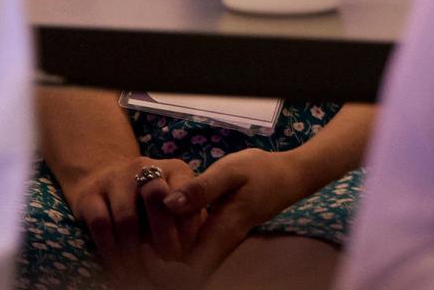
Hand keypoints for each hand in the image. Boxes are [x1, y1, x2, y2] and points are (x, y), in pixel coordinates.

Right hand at [61, 154, 202, 285]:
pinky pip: (100, 225)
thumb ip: (188, 227)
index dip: (188, 228)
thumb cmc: (153, 209)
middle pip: (155, 196)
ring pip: (126, 218)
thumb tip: (193, 263)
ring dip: (134, 253)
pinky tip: (118, 270)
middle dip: (162, 238)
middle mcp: (144, 167)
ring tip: (140, 276)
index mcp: (176, 170)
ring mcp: (115, 178)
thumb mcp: (177, 211)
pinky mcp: (89, 195)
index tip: (185, 256)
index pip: (189, 194)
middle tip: (165, 269)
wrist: (107, 186)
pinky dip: (111, 252)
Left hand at [155, 148, 313, 281]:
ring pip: (192, 257)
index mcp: (222, 230)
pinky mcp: (223, 235)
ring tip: (152, 225)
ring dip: (171, 246)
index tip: (148, 237)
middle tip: (145, 230)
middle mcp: (222, 244)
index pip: (189, 262)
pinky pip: (198, 246)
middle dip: (164, 253)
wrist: (288, 176)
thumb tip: (169, 205)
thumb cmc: (259, 170)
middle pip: (187, 264)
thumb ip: (201, 189)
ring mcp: (224, 242)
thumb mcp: (229, 171)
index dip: (165, 257)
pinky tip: (169, 220)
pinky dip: (181, 238)